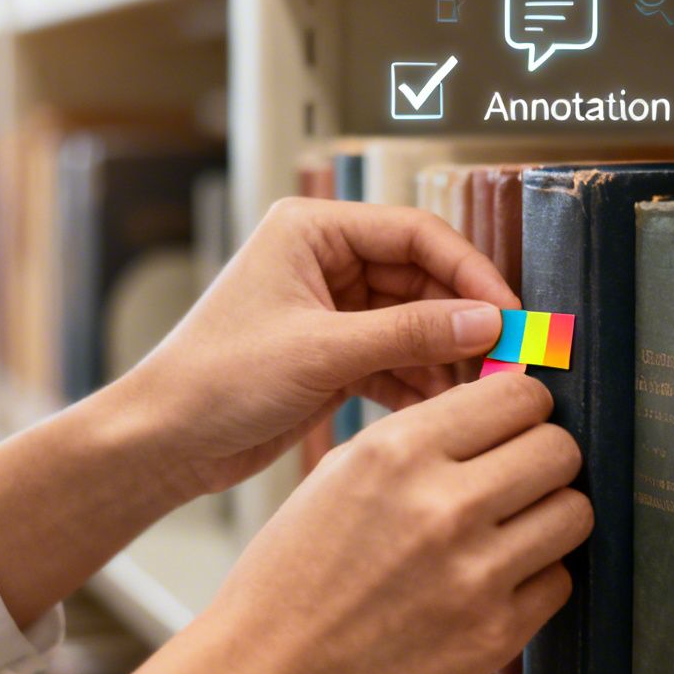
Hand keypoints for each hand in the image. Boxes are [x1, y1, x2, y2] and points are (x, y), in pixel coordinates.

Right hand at [93, 373, 589, 673]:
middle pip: (559, 449)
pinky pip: (560, 580)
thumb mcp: (341, 474)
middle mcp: (444, 505)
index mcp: (398, 451)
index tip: (518, 424)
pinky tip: (495, 582)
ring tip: (515, 529)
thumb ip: (422, 437)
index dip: (526, 408)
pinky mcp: (496, 634)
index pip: (520, 395)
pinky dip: (537, 579)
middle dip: (546, 458)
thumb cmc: (296, 574)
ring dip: (551, 516)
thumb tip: (498, 411)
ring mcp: (476, 574)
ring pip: (575, 512)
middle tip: (522, 478)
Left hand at [110, 197, 518, 498]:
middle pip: (422, 279)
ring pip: (414, 323)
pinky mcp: (334, 356)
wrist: (163, 442)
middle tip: (509, 357)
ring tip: (481, 389)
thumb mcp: (323, 352)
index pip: (415, 234)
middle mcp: (324, 262)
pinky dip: (421, 382)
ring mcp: (331, 310)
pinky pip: (396, 359)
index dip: (469, 272)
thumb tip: (487, 323)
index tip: (509, 312)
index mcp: (313, 231)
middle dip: (463, 320)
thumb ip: (411, 334)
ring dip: (447, 356)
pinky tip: (445, 407)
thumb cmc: (215, 380)